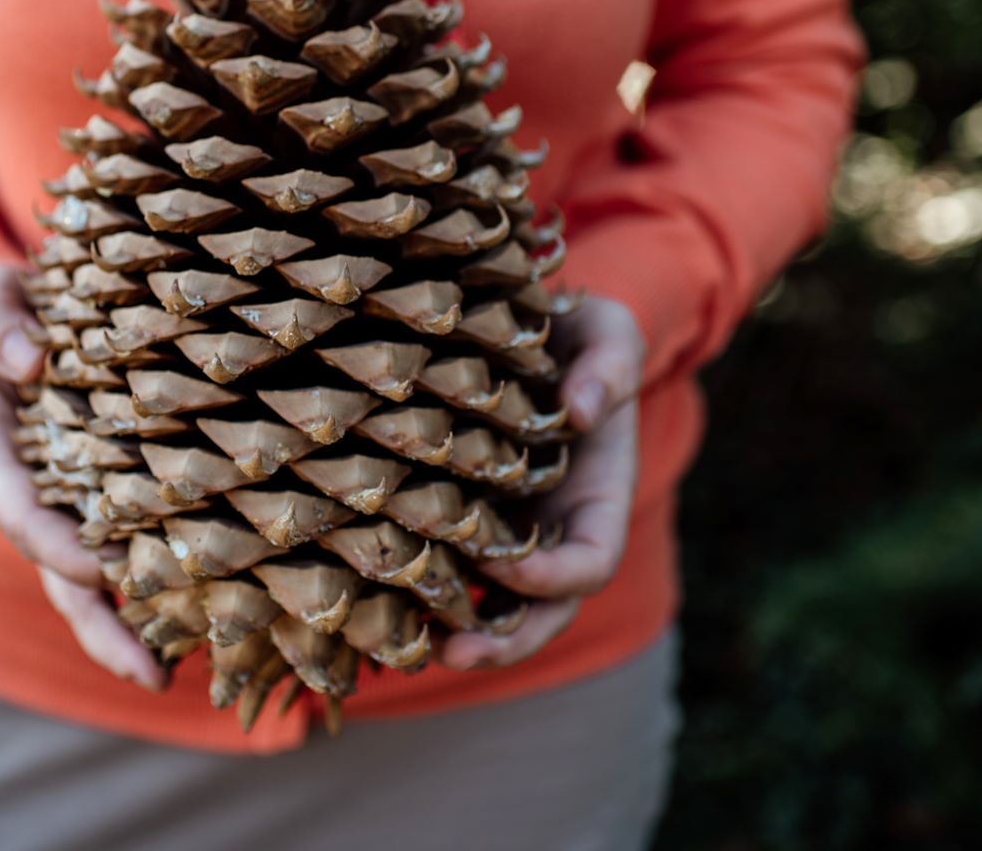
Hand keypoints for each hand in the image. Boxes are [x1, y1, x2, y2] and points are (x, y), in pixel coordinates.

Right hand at [0, 262, 166, 690]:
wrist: (28, 311)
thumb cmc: (7, 306)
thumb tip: (27, 359)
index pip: (18, 508)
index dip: (54, 542)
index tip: (99, 567)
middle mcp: (30, 493)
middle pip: (57, 570)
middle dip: (97, 623)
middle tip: (145, 672)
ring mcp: (67, 504)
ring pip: (91, 577)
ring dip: (127, 627)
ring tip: (170, 677)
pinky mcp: (105, 500)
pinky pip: (127, 547)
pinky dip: (155, 586)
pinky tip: (203, 620)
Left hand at [439, 295, 644, 670]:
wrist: (539, 329)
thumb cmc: (581, 332)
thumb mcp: (609, 332)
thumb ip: (609, 366)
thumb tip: (584, 410)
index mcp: (599, 497)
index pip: (591, 562)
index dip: (552, 577)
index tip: (502, 564)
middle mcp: (556, 530)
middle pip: (543, 611)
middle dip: (504, 641)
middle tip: (453, 653)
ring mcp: (510, 532)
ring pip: (493, 608)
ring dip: (458, 637)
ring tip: (406, 649)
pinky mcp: (460, 520)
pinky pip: (446, 571)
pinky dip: (420, 598)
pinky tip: (372, 606)